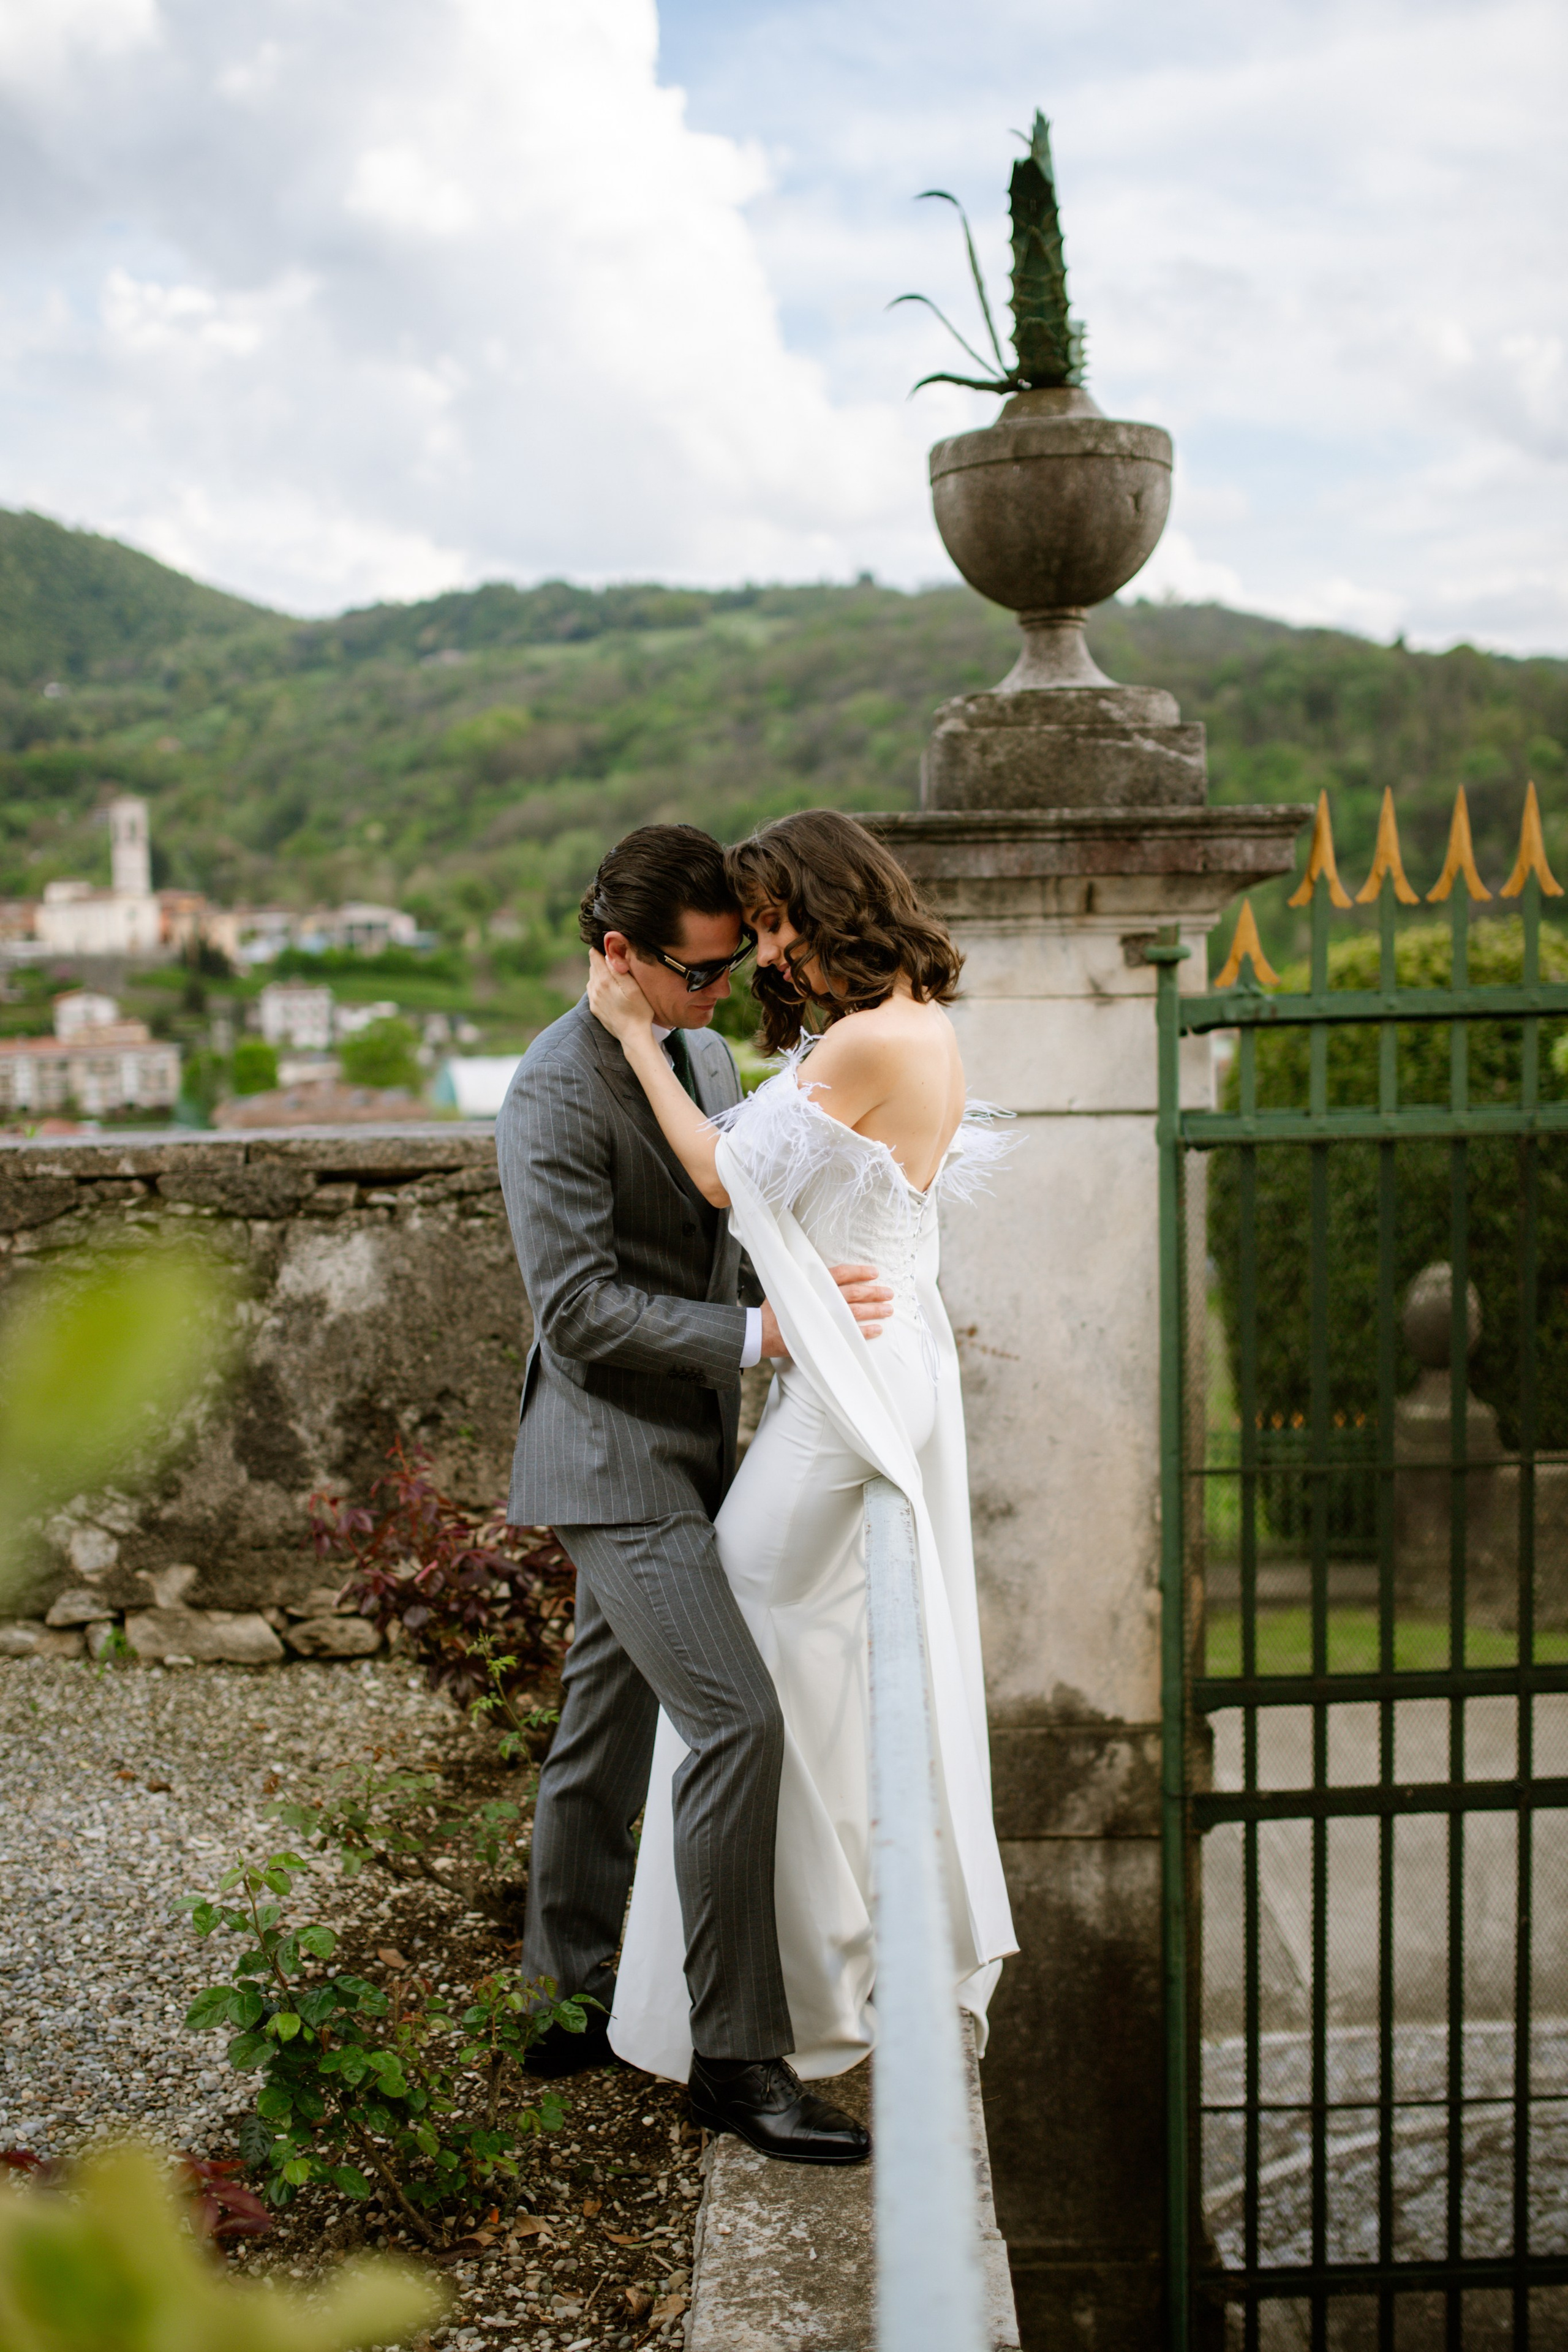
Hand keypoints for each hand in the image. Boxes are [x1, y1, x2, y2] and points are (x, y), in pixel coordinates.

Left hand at [587, 946, 655, 1042]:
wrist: (633, 1035)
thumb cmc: (639, 1011)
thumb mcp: (634, 987)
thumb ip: (619, 970)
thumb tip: (608, 954)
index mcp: (604, 980)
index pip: (594, 955)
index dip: (602, 948)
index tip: (612, 947)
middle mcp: (594, 989)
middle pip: (593, 965)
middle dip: (602, 959)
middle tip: (616, 959)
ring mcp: (593, 999)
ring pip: (592, 977)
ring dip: (600, 973)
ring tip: (615, 974)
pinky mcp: (594, 1008)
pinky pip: (592, 990)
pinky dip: (599, 985)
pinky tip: (610, 989)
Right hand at [757, 1265, 891, 1359]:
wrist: (761, 1332)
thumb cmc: (776, 1309)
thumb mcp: (789, 1285)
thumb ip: (808, 1280)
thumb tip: (829, 1276)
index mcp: (812, 1283)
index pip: (840, 1273)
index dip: (859, 1272)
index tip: (874, 1272)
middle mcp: (821, 1299)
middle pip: (853, 1293)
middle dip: (874, 1292)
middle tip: (890, 1292)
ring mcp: (824, 1318)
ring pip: (855, 1312)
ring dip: (875, 1311)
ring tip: (889, 1310)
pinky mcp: (825, 1335)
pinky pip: (851, 1334)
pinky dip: (866, 1331)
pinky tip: (878, 1329)